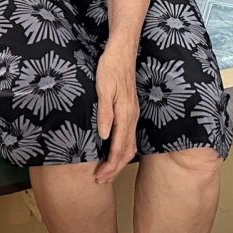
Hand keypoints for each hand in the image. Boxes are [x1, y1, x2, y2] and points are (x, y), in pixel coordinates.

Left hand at [94, 41, 138, 184]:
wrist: (123, 51)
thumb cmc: (110, 67)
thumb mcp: (103, 88)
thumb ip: (105, 112)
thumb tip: (104, 136)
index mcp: (124, 114)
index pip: (118, 148)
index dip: (110, 166)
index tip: (99, 177)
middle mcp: (131, 117)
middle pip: (126, 151)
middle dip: (114, 169)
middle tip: (100, 181)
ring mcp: (133, 113)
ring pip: (130, 145)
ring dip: (119, 161)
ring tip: (106, 171)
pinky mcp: (131, 110)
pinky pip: (130, 136)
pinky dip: (123, 150)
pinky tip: (114, 150)